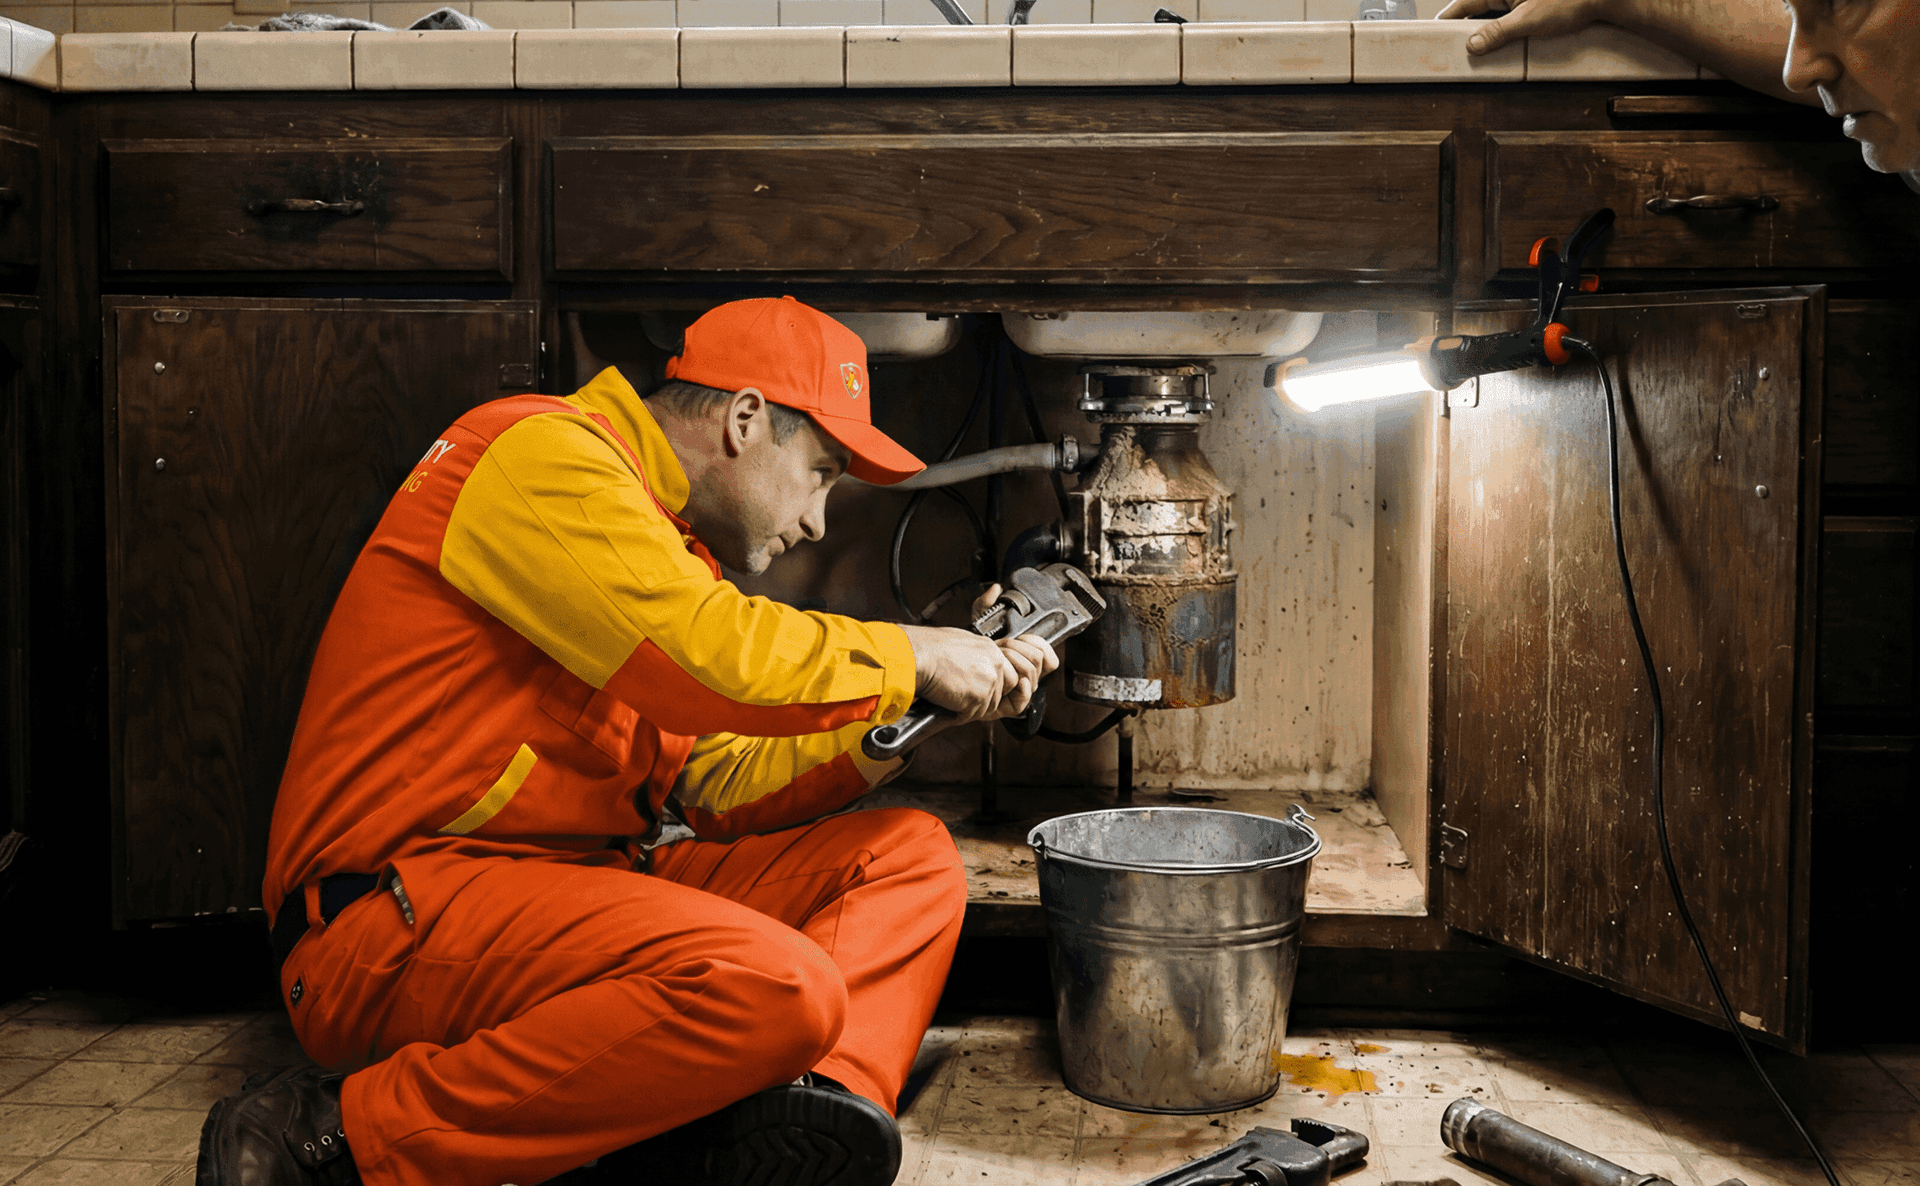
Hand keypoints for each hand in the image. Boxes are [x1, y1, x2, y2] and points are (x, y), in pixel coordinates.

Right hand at [899, 624, 1020, 723]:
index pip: (1006, 674)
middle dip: (985, 698)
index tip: (978, 688)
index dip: (992, 685)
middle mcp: (994, 664)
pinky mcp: (978, 697)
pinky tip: (947, 701)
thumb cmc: (928, 648)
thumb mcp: (960, 643)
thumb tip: (974, 666)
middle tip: (964, 695)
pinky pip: (972, 714)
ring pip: (988, 706)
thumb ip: (974, 656)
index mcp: (990, 649)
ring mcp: (989, 681)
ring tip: (951, 695)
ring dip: (971, 706)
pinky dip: (958, 712)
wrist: (917, 656)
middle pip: (1001, 692)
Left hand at [964, 583, 1062, 718]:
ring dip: (1022, 666)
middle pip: (1040, 666)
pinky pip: (1020, 704)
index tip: (1028, 636)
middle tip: (1008, 646)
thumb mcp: (973, 625)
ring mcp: (1009, 693)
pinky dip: (1024, 691)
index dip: (1042, 645)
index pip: (1045, 656)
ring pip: (1033, 682)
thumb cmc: (955, 650)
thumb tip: (996, 590)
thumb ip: (985, 606)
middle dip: (1026, 651)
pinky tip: (1018, 681)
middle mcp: (1015, 678)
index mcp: (1016, 661)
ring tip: (1004, 658)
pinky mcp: (999, 708)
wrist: (937, 668)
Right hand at [1435, 0, 1603, 55]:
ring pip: (1493, 17)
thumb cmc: (1573, 0)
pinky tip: (1501, 48)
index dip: (1447, 19)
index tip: (1433, 34)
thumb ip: (1498, 32)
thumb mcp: (1530, 20)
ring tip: (1477, 54)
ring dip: (1486, 35)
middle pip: (1476, 10)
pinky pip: (1508, 20)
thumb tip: (1473, 44)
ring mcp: (1520, 0)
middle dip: (1466, 31)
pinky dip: (1502, 34)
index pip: (1464, 2)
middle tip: (1454, 52)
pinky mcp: (1532, 7)